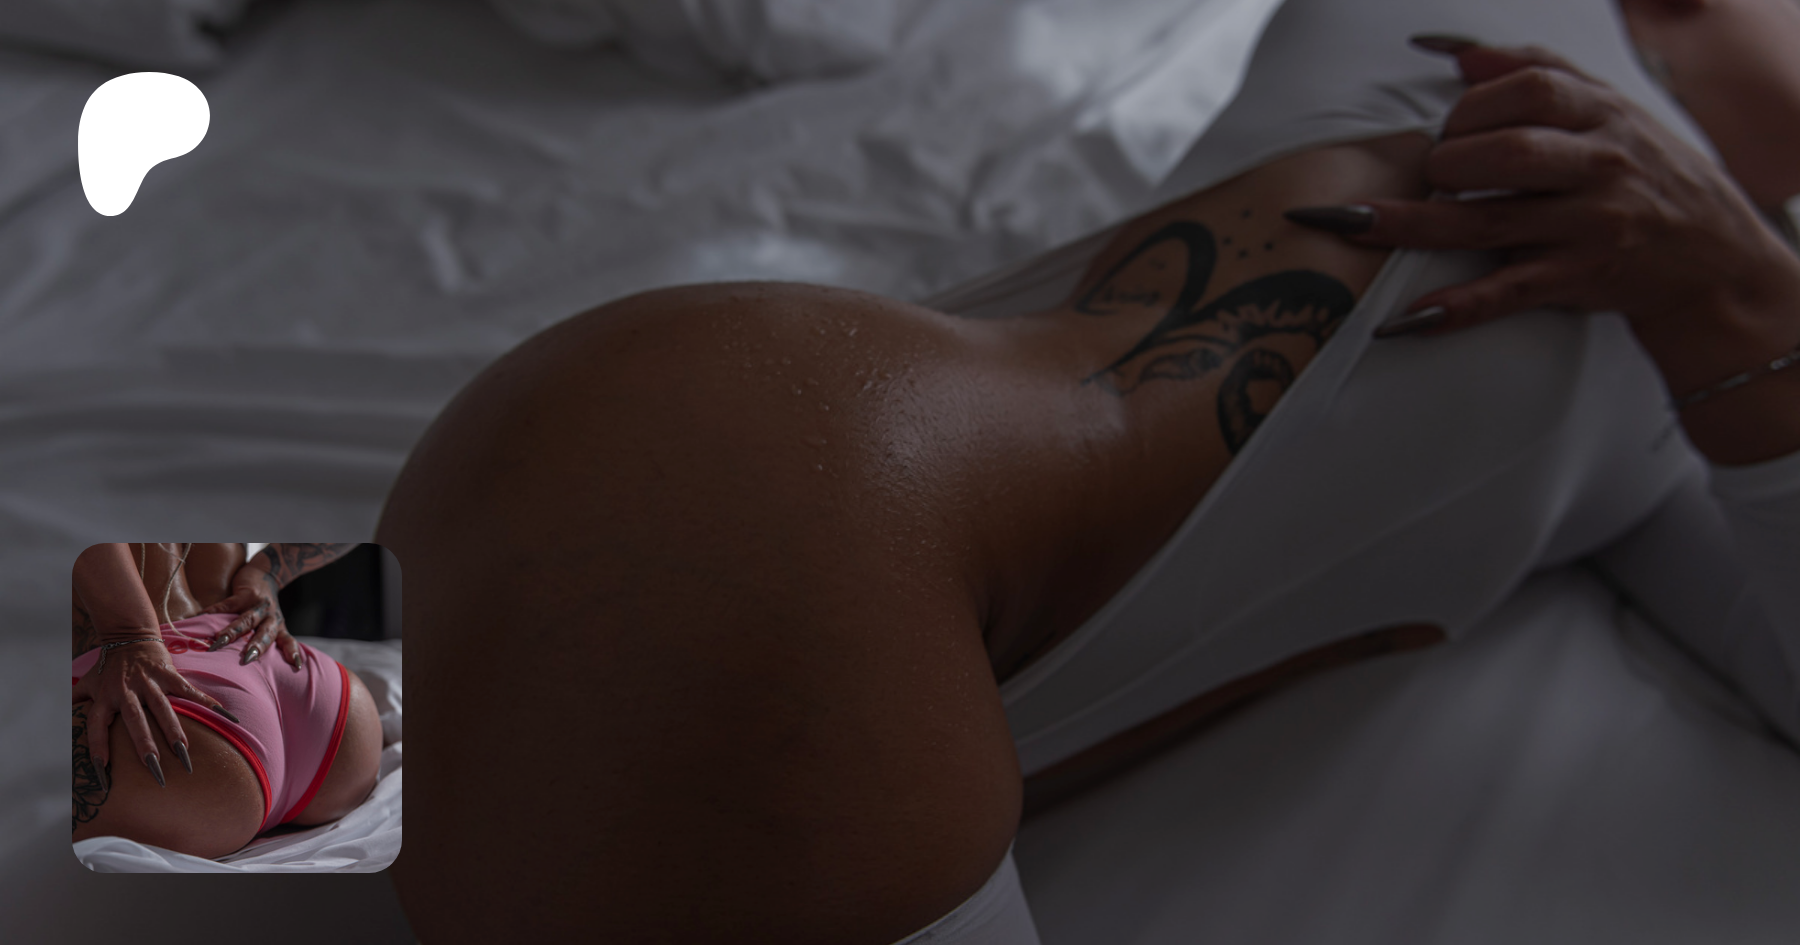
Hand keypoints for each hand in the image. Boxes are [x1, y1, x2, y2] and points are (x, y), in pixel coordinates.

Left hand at [72, 637, 234, 787]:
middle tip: (153, 767)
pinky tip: (225, 718)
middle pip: (135, 721)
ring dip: (174, 732)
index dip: (98, 750)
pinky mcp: (169, 675)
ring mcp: (150, 683)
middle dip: (145, 745)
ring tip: (184, 753)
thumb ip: (74, 702)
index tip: (103, 775)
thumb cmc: (107, 666)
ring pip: (163, 709)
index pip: (97, 727)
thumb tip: (56, 723)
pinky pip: (189, 692)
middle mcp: (126, 692)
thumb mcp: (87, 683)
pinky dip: (208, 704)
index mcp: (104, 698)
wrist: (128, 635)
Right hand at [199, 559, 303, 670]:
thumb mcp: (271, 623)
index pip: (288, 641)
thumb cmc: (264, 607)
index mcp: (278, 626)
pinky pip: (226, 605)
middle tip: (248, 658)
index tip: (297, 666)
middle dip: (257, 646)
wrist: (265, 573)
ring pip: (246, 620)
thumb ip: (263, 640)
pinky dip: (212, 612)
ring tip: (219, 642)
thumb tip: (248, 667)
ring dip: (233, 631)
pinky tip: (198, 618)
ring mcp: (258, 605)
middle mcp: (271, 617)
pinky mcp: (244, 594)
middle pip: (266, 633)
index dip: (292, 652)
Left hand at [1284, 39, 1799, 384]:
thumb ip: (1535, 72)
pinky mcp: (1576, 280)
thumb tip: (1454, 54)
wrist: (1712, 255)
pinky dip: (1456, 306)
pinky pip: (1507, 292)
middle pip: (1504, 153)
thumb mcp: (1607, 110)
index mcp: (1602, 116)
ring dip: (1413, 225)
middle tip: (1432, 175)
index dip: (1473, 107)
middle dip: (1448, 162)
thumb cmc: (1642, 171)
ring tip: (1351, 223)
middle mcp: (1598, 168)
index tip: (1449, 128)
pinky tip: (1405, 318)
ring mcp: (1587, 228)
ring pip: (1490, 222)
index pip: (1528, 92)